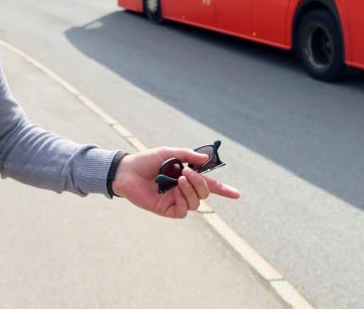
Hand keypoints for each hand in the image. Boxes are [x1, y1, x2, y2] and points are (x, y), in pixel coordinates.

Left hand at [111, 147, 239, 218]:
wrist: (127, 171)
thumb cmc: (146, 160)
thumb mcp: (168, 152)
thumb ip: (187, 155)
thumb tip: (206, 159)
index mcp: (186, 177)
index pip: (209, 185)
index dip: (223, 190)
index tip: (237, 194)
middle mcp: (183, 190)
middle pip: (204, 193)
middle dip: (201, 183)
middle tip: (188, 173)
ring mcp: (175, 200)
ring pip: (196, 203)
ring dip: (191, 190)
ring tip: (179, 180)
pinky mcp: (166, 209)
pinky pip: (183, 211)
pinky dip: (183, 201)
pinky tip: (175, 192)